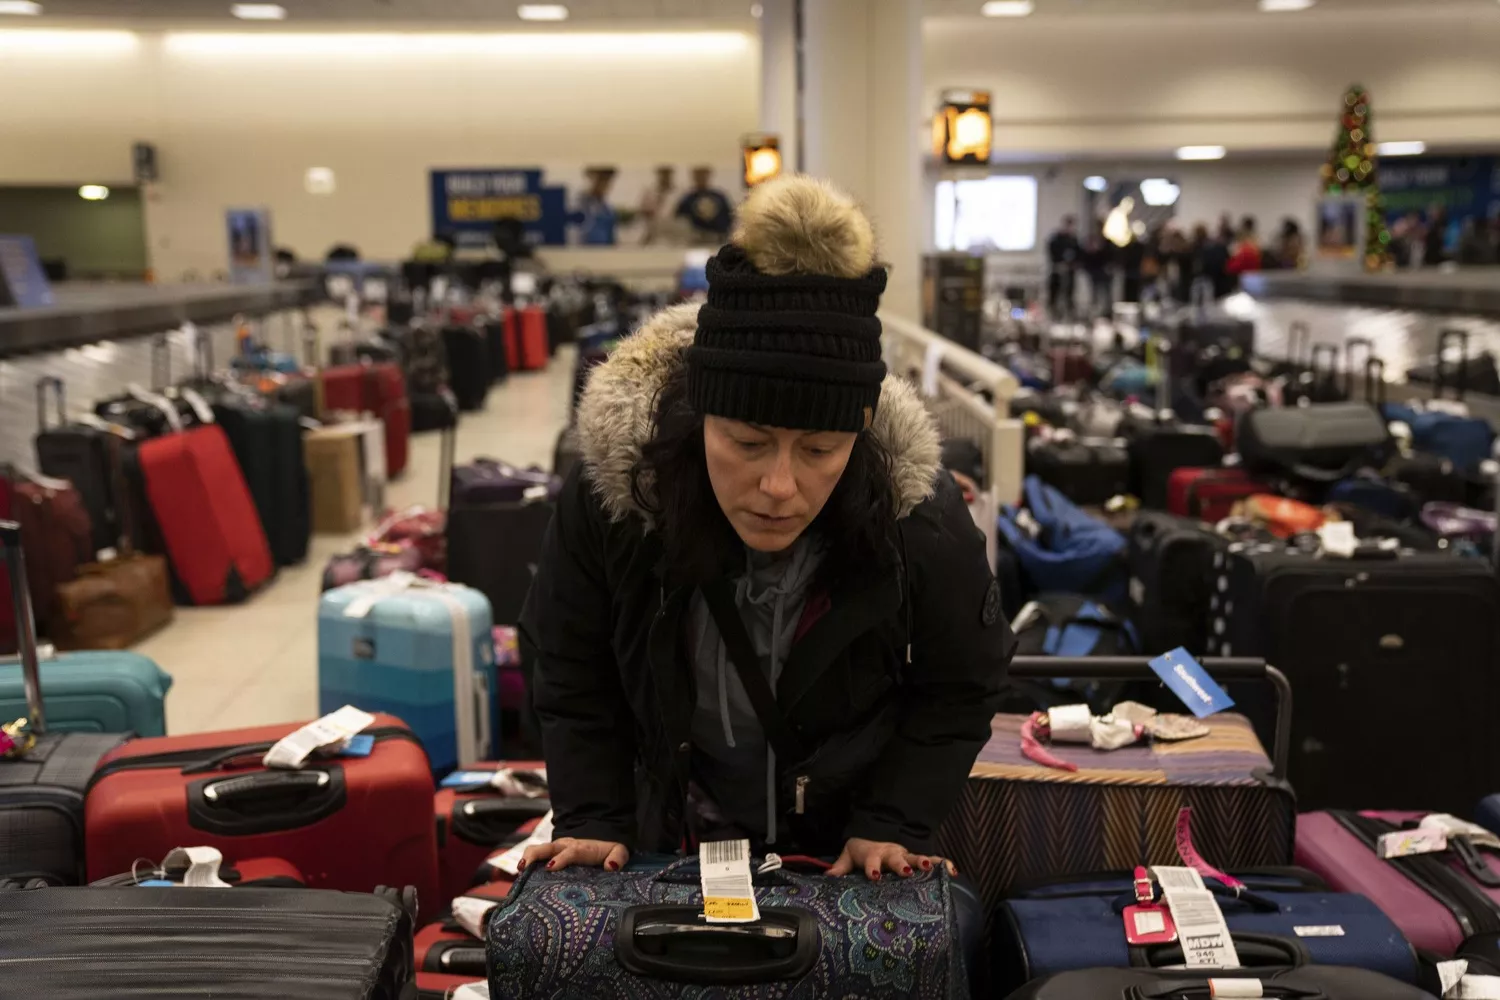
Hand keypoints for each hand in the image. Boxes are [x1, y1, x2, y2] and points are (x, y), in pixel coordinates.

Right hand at [520, 837, 629, 872]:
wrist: (601, 839)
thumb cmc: (608, 850)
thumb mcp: (619, 852)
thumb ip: (618, 857)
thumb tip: (611, 867)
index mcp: (582, 848)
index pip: (571, 851)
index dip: (561, 859)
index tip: (550, 868)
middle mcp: (566, 846)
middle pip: (548, 847)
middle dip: (535, 855)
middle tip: (524, 867)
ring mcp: (556, 849)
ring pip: (538, 849)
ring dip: (527, 858)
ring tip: (519, 871)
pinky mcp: (550, 854)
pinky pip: (536, 856)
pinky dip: (526, 862)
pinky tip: (519, 875)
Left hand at [826, 838, 957, 879]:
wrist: (878, 833)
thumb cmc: (864, 850)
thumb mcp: (850, 856)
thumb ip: (840, 867)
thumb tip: (827, 878)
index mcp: (873, 854)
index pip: (872, 861)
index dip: (873, 868)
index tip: (875, 876)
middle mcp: (891, 854)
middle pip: (896, 858)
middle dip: (901, 864)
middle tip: (906, 871)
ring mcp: (905, 855)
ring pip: (916, 857)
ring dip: (923, 862)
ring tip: (931, 868)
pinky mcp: (916, 858)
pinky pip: (932, 860)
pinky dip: (942, 864)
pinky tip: (952, 871)